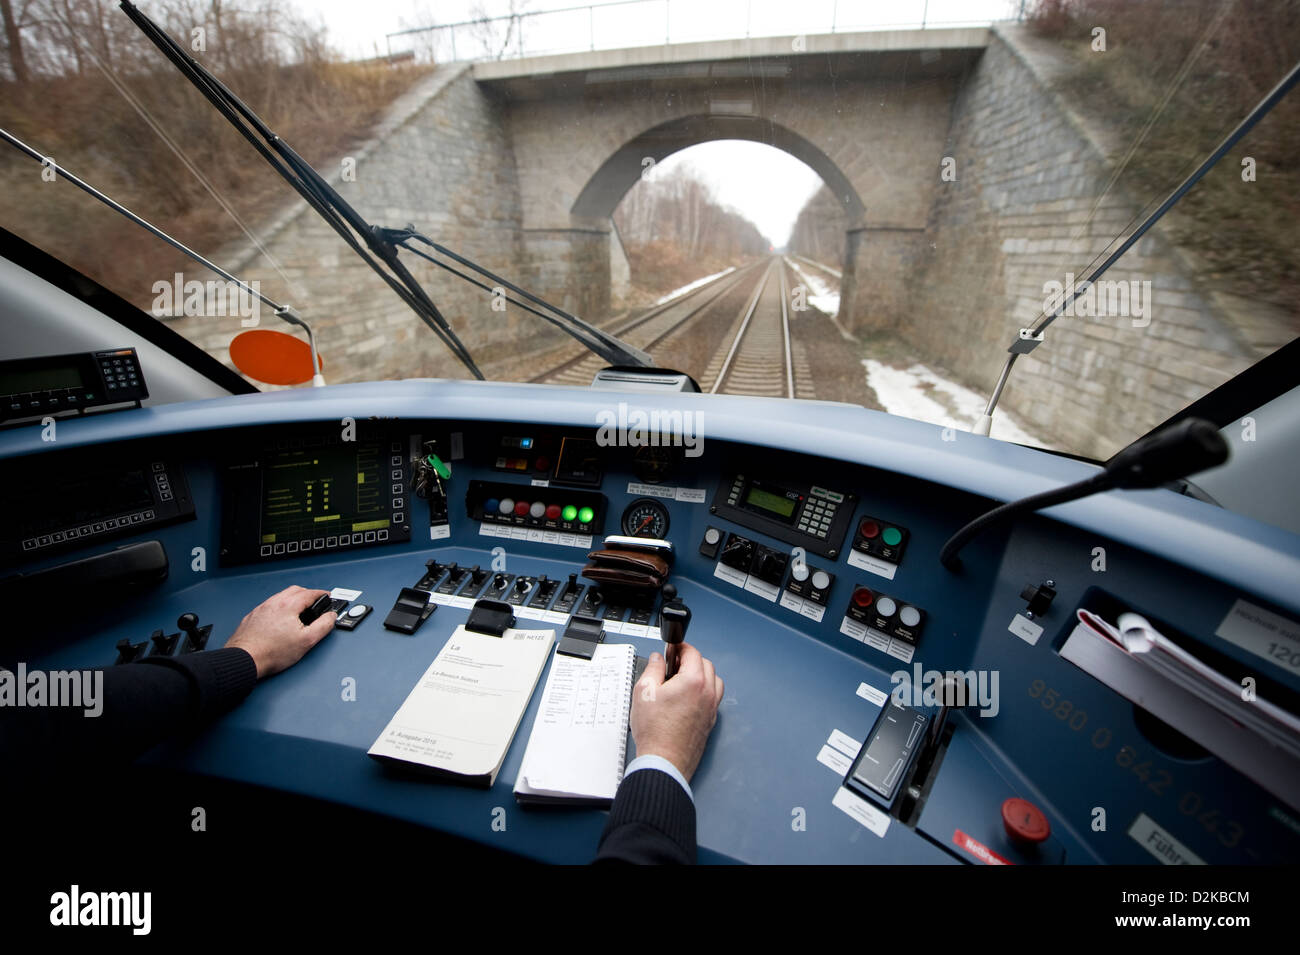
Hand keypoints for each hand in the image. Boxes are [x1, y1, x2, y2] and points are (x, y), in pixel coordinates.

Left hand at [225, 585, 335, 679]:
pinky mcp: (252, 617)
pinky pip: (269, 605)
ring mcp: (260, 609)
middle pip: (295, 590)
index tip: (327, 597)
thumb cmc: (271, 652)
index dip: (322, 594)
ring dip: (293, 599)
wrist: (245, 659)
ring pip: (281, 597)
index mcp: (288, 605)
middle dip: (308, 594)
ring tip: (299, 610)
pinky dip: (280, 607)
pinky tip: (280, 618)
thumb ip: (323, 626)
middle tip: (315, 602)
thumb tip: (330, 617)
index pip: (310, 593)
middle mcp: (273, 603)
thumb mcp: (307, 641)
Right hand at [630, 642, 723, 782]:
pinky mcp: (710, 720)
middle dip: (691, 659)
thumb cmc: (655, 732)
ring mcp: (711, 708)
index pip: (693, 653)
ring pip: (714, 681)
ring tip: (682, 679)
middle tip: (674, 663)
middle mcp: (707, 693)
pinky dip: (704, 691)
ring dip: (701, 674)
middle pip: (706, 664)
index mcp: (693, 682)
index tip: (672, 649)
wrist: (664, 761)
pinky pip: (713, 697)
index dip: (680, 647)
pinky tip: (689, 696)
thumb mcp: (644, 692)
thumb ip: (652, 669)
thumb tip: (657, 659)